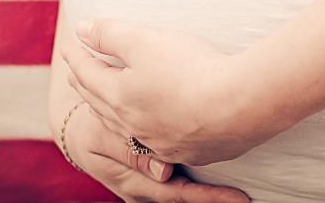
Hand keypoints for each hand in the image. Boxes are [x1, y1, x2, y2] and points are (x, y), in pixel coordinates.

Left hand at [62, 18, 263, 166]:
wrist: (240, 105)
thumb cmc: (190, 68)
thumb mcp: (143, 40)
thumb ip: (109, 35)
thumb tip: (81, 30)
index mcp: (119, 96)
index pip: (87, 73)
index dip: (76, 56)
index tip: (68, 46)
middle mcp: (134, 125)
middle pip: (100, 103)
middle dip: (85, 85)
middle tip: (76, 74)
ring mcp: (161, 143)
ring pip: (124, 127)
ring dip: (108, 111)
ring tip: (104, 101)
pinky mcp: (190, 151)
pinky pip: (155, 143)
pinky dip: (142, 131)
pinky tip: (150, 129)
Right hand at [66, 101, 250, 202]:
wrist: (80, 134)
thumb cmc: (92, 128)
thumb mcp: (101, 135)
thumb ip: (128, 150)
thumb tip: (164, 172)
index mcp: (131, 182)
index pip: (175, 193)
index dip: (206, 195)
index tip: (237, 196)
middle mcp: (142, 193)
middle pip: (183, 198)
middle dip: (213, 198)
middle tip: (243, 197)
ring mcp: (146, 191)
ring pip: (182, 195)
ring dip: (207, 194)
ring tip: (238, 194)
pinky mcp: (151, 183)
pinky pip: (178, 187)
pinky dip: (197, 186)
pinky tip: (220, 183)